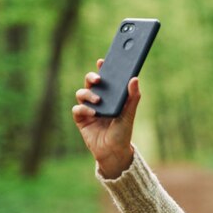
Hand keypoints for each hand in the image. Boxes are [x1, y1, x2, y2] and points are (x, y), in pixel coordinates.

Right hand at [72, 59, 139, 177]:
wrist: (114, 151)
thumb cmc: (123, 132)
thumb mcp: (129, 114)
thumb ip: (132, 97)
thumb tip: (135, 78)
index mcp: (110, 96)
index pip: (105, 79)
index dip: (102, 68)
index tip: (103, 61)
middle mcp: (98, 100)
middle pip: (90, 82)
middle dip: (92, 77)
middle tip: (98, 79)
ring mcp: (88, 109)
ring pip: (81, 93)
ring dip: (88, 94)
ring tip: (98, 100)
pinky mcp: (81, 119)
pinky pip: (78, 109)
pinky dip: (84, 109)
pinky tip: (93, 112)